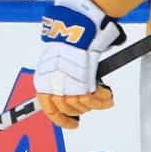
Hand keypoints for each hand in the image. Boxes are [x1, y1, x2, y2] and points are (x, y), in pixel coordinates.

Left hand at [34, 0, 124, 128]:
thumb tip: (65, 93)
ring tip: (103, 97)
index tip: (73, 123)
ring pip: (81, 105)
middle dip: (82, 107)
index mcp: (43, 82)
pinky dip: (103, 99)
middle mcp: (53, 86)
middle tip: (92, 101)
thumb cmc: (68, 41)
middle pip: (68, 108)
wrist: (76, 28)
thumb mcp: (55, 63)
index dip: (62, 120)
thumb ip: (58, 79)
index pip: (49, 110)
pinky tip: (107, 94)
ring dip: (94, 103)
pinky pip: (94, 99)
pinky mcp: (81, 83)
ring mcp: (67, 85)